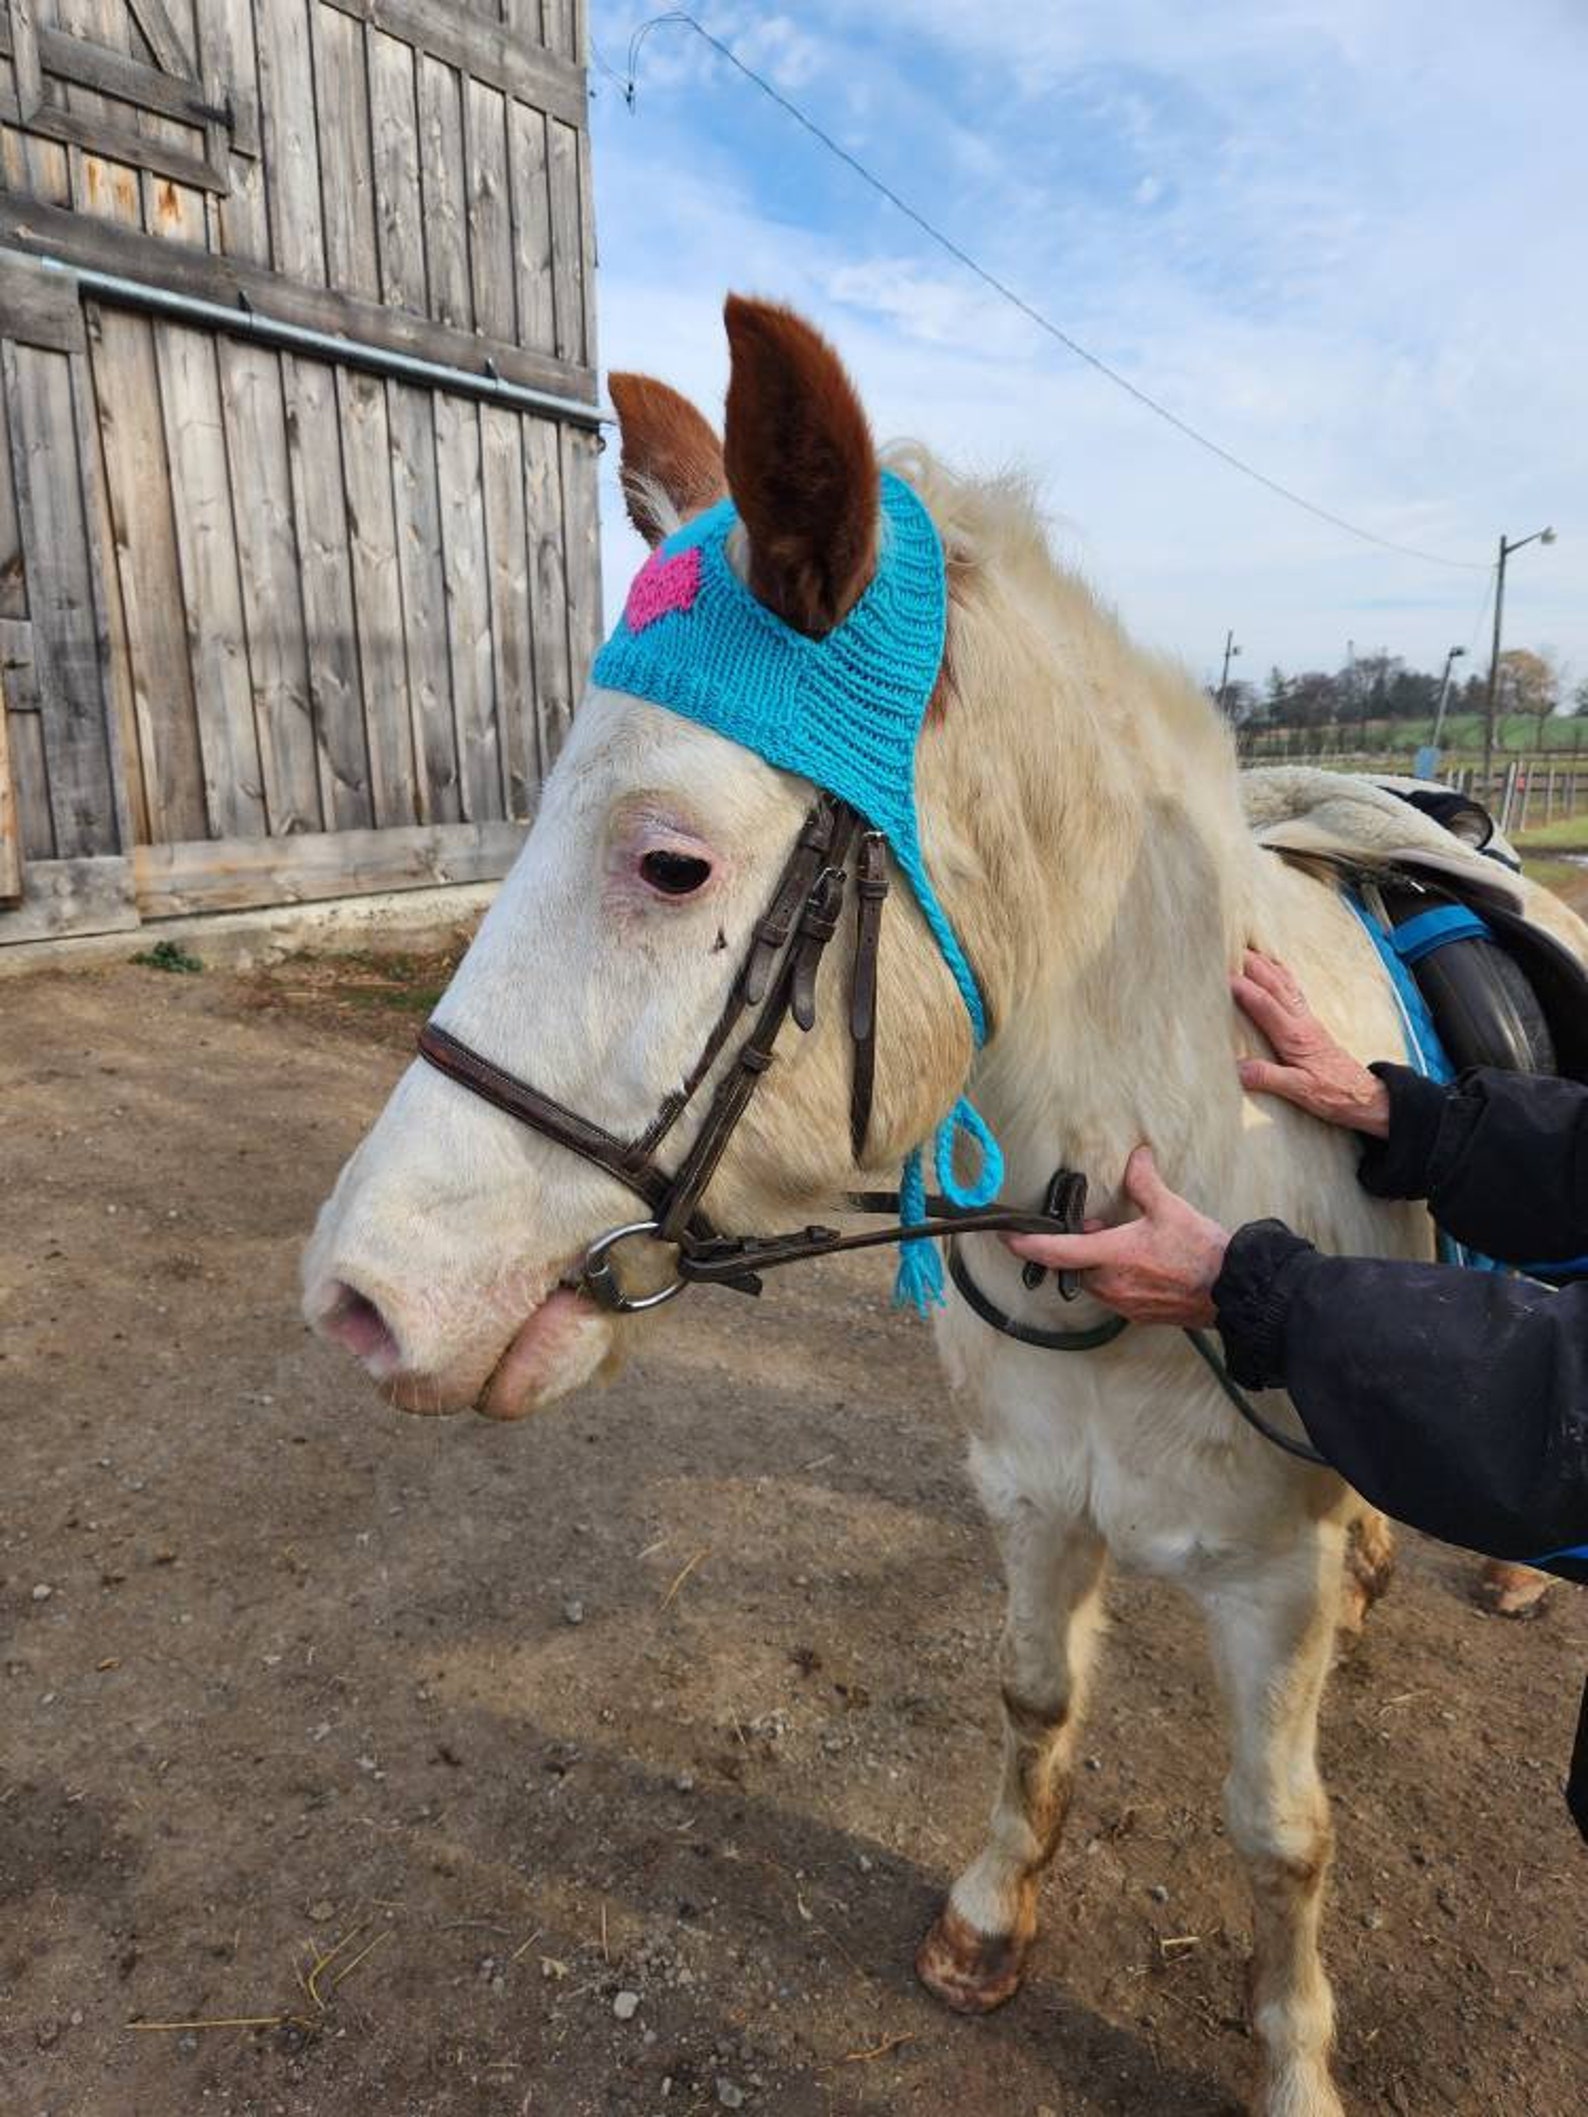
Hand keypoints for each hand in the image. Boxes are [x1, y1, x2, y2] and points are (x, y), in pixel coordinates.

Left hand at [1004, 1145, 1227, 1327]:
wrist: (1234, 1291)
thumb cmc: (1201, 1252)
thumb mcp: (1170, 1209)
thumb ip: (1144, 1182)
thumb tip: (1137, 1155)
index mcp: (1110, 1257)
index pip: (1054, 1252)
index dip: (1025, 1244)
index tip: (1005, 1236)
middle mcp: (1109, 1285)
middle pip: (1072, 1264)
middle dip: (1076, 1244)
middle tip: (1097, 1223)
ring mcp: (1122, 1303)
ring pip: (1091, 1279)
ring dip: (1095, 1260)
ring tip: (1121, 1239)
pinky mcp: (1136, 1314)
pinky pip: (1111, 1292)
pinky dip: (1112, 1274)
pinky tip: (1137, 1261)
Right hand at [1232, 949, 1390, 1136]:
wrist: (1364, 1096)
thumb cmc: (1334, 1094)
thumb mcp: (1301, 1092)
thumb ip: (1269, 1078)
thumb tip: (1238, 1070)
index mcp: (1295, 1036)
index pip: (1264, 1004)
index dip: (1243, 988)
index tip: (1221, 976)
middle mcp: (1301, 1022)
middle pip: (1275, 985)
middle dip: (1253, 965)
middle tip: (1231, 949)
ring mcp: (1307, 1021)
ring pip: (1285, 984)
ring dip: (1267, 966)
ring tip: (1249, 951)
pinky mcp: (1311, 1025)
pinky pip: (1293, 992)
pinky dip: (1281, 976)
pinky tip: (1276, 972)